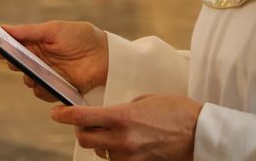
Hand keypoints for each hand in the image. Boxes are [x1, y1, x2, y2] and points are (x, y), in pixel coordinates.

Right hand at [0, 21, 108, 100]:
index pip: (14, 45)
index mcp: (36, 42)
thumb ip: (29, 31)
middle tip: (17, 60)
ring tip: (39, 71)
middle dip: (15, 62)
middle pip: (16, 64)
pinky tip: (52, 82)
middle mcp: (39, 59)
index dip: (3, 47)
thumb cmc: (81, 37)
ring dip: (31, 77)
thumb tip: (3, 28)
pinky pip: (41, 92)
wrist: (105, 56)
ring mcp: (47, 74)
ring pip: (28, 81)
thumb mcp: (54, 30)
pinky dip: (44, 88)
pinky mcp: (55, 88)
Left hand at [51, 95, 202, 160]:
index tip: (57, 113)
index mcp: (122, 117)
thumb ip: (123, 108)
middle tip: (88, 123)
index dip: (65, 115)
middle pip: (85, 139)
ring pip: (100, 152)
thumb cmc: (177, 112)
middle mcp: (121, 139)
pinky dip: (116, 153)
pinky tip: (128, 144)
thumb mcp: (146, 100)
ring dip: (101, 143)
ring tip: (115, 133)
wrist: (198, 133)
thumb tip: (110, 115)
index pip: (83, 117)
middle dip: (83, 130)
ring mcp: (128, 157)